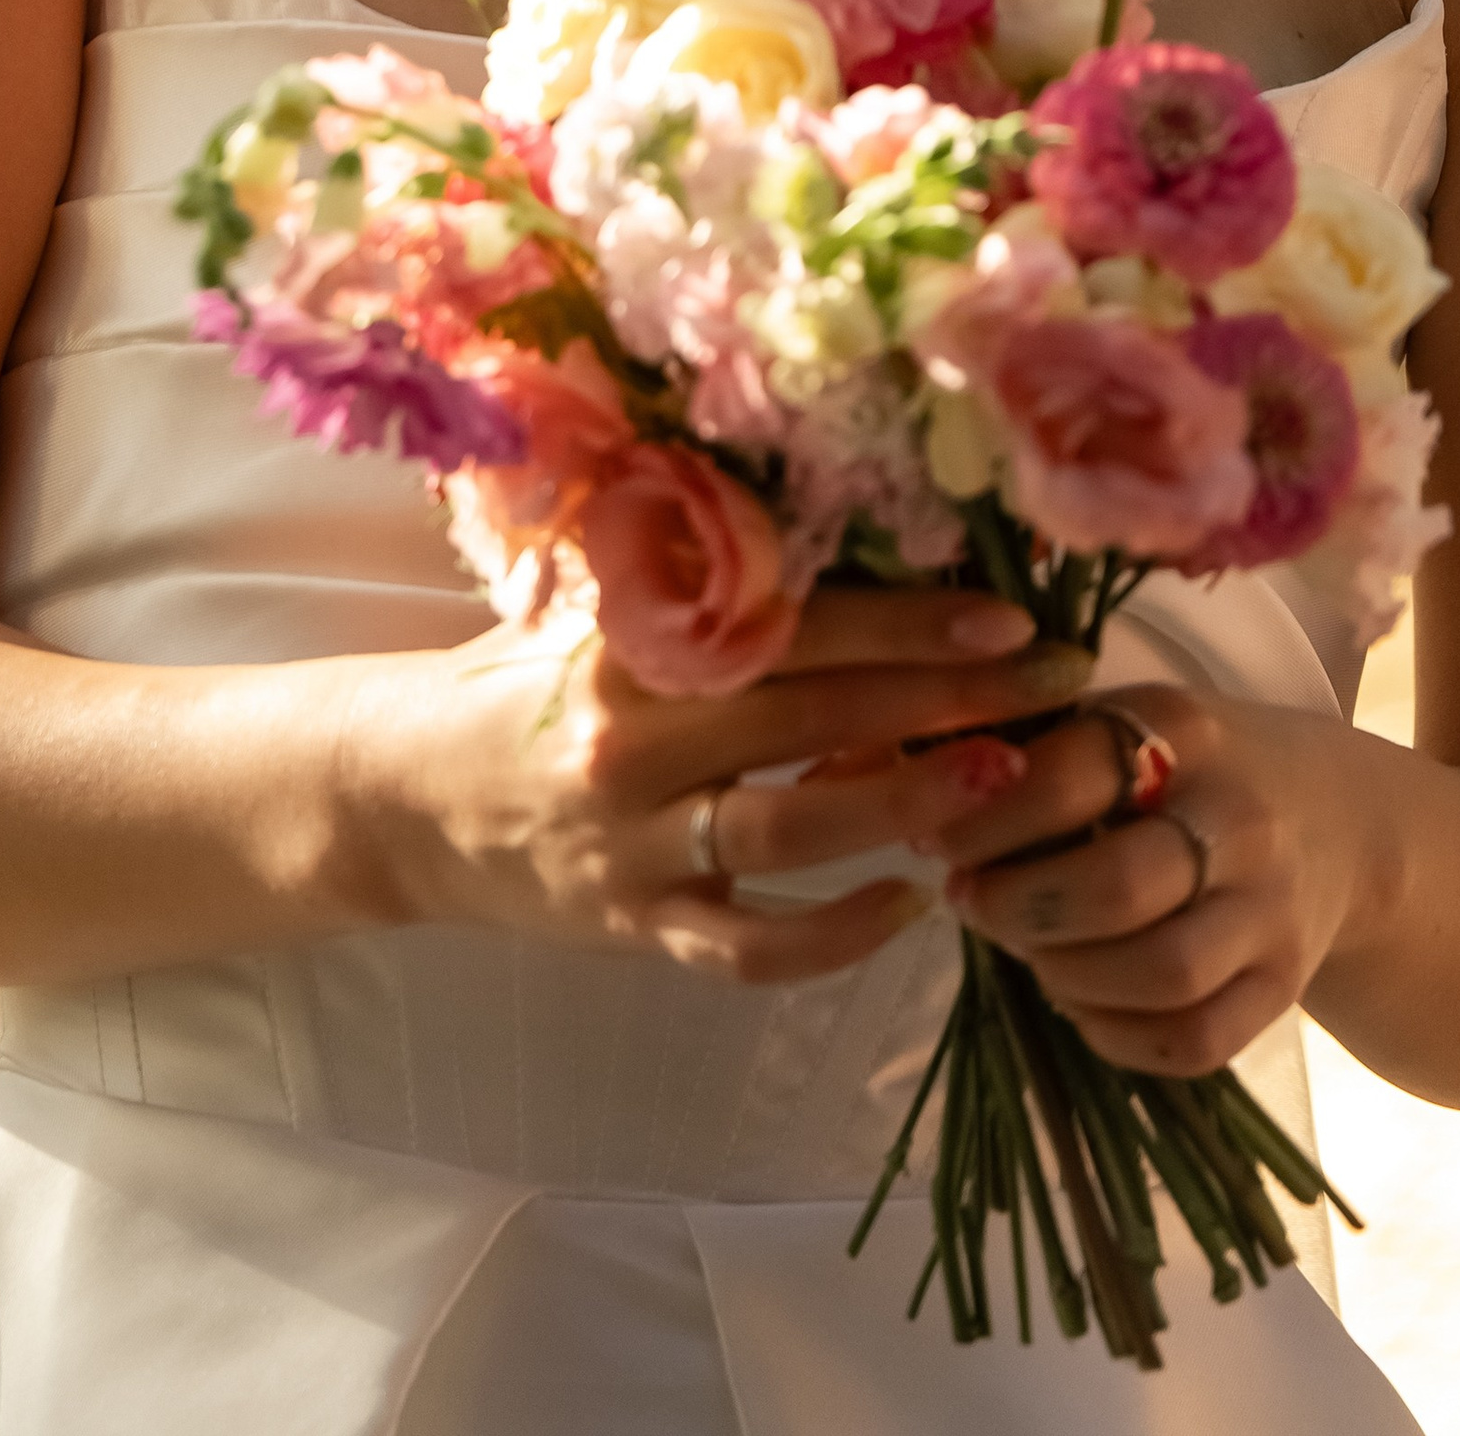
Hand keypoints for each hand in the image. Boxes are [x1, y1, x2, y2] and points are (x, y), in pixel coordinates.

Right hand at [368, 589, 1096, 985]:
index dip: (907, 619)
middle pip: (815, 715)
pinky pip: (750, 945)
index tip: (1008, 613)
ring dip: (910, 805)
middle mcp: (637, 739)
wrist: (402, 795)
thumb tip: (844, 515)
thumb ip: (699, 575)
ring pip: (794, 827)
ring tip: (1006, 785)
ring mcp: (637, 842)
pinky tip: (910, 904)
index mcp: (636, 642)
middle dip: (949, 700)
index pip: (794, 622)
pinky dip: (836, 933)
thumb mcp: (595, 604)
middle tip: (1057, 689)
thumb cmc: (520, 678)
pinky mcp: (636, 927)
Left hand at [934, 677, 1379, 1080]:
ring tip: (1027, 952)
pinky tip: (1080, 1002)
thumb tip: (913, 785)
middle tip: (969, 903)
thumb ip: (1041, 744)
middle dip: (1020, 908)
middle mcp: (1238, 818)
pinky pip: (1197, 1042)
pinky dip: (1119, 1038)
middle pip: (1118, 887)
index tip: (937, 839)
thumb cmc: (1194, 767)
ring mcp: (1269, 909)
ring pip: (1161, 974)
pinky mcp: (1282, 986)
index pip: (1072, 776)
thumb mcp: (1132, 722)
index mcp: (1185, 731)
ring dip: (1067, 975)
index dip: (987, 820)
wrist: (1337, 821)